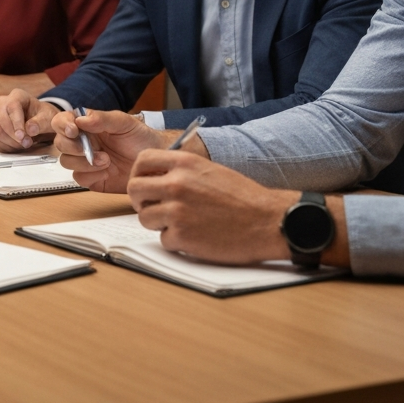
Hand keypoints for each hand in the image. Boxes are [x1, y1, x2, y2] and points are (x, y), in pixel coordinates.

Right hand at [0, 89, 56, 151]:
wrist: (39, 122)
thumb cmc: (43, 117)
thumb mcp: (48, 118)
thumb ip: (41, 123)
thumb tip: (30, 129)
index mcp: (17, 96)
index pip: (12, 107)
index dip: (16, 123)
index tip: (23, 137)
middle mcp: (2, 102)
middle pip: (0, 119)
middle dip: (13, 135)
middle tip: (27, 143)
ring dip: (10, 143)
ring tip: (24, 144)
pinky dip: (5, 147)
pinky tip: (16, 146)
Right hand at [53, 108, 172, 192]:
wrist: (156, 163)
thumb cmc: (141, 139)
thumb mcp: (124, 122)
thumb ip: (102, 118)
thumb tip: (80, 119)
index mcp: (87, 125)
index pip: (62, 121)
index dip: (62, 125)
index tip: (74, 130)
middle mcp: (83, 142)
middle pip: (60, 143)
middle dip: (73, 146)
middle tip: (90, 148)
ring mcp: (86, 161)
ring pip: (66, 161)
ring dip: (84, 161)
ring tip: (106, 160)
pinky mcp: (92, 179)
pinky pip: (79, 178)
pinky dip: (91, 174)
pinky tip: (106, 171)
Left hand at [128, 150, 294, 263]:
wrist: (268, 221)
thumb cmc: (242, 196)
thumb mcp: (209, 170)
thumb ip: (180, 170)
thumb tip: (153, 177)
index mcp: (183, 163)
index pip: (142, 161)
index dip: (139, 174)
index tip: (145, 184)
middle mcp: (176, 184)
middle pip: (134, 190)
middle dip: (141, 201)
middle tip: (154, 207)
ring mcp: (177, 211)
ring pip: (144, 217)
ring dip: (158, 223)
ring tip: (180, 223)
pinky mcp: (182, 237)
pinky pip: (163, 239)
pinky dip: (175, 241)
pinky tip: (195, 237)